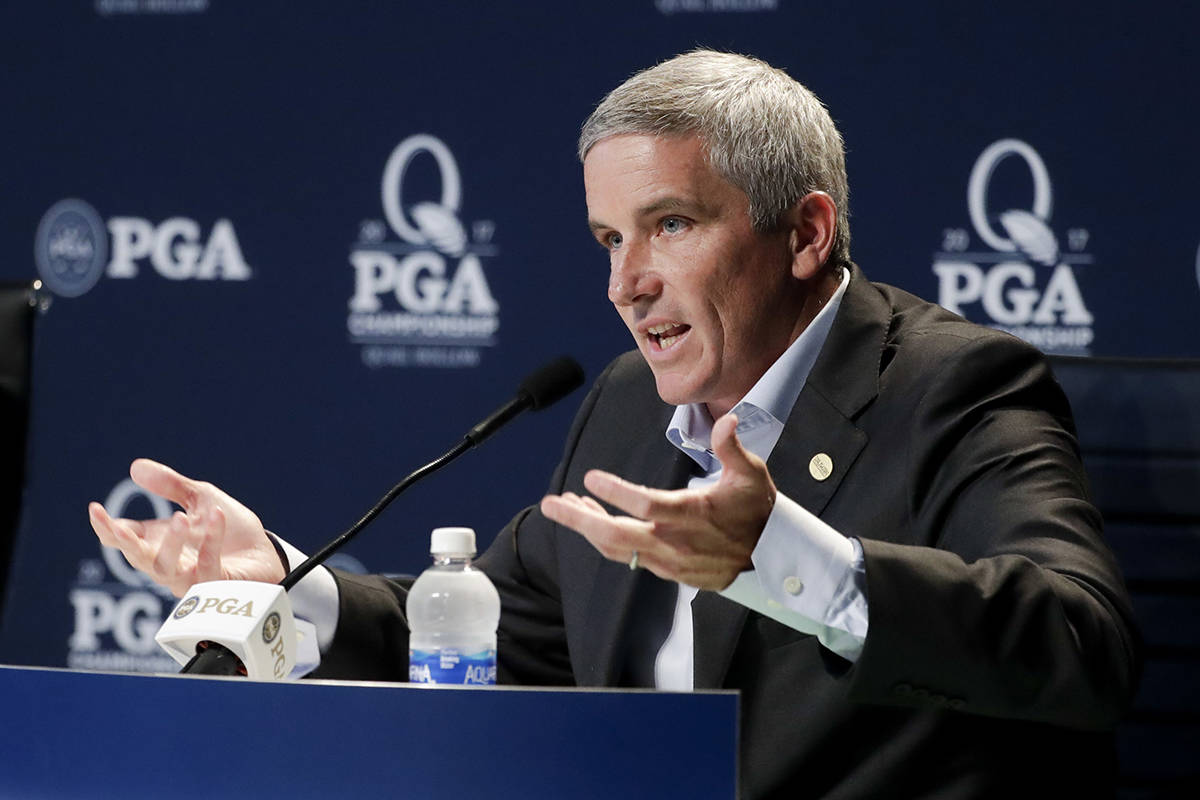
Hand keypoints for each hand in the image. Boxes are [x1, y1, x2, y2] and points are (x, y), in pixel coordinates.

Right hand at [88, 459, 285, 595]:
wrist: (267, 553)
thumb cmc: (232, 531)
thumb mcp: (202, 499)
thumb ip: (171, 486)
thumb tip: (135, 466)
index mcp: (160, 542)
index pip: (124, 539)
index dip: (106, 527)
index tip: (95, 509)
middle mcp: (170, 563)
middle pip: (138, 559)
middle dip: (126, 544)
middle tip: (119, 528)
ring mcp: (190, 578)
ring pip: (167, 570)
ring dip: (171, 544)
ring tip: (180, 518)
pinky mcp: (215, 585)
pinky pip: (207, 567)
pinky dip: (211, 541)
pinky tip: (216, 517)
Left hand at [540, 414, 775, 589]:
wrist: (771, 557)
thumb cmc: (758, 510)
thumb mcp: (751, 474)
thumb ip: (732, 447)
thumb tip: (728, 420)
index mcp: (692, 514)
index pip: (646, 505)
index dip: (616, 493)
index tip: (590, 479)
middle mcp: (675, 542)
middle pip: (615, 536)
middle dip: (578, 520)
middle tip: (551, 504)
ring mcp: (669, 561)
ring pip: (616, 549)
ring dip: (587, 527)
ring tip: (565, 506)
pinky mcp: (668, 572)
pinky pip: (628, 558)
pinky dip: (606, 540)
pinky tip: (593, 521)